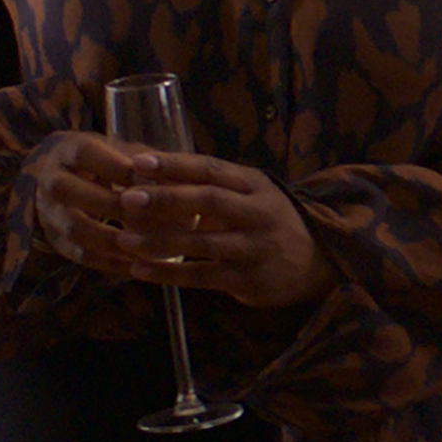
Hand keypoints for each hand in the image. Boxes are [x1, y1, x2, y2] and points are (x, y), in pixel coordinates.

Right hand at [19, 130, 155, 282]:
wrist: (59, 175)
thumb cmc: (105, 161)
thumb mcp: (123, 151)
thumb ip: (151, 165)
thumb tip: (185, 187)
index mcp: (70, 150)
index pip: (91, 157)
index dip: (122, 171)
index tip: (154, 183)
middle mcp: (53, 180)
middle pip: (82, 195)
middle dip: (120, 208)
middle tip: (157, 219)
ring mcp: (49, 212)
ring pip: (79, 230)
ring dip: (116, 242)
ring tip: (151, 249)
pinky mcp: (55, 239)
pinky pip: (80, 255)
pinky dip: (110, 262)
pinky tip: (139, 265)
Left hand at [106, 148, 333, 310]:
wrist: (318, 263)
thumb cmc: (270, 222)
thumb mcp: (253, 194)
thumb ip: (213, 185)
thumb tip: (153, 172)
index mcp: (256, 185)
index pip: (212, 169)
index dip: (176, 164)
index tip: (140, 162)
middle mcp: (258, 213)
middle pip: (209, 201)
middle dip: (166, 198)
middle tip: (128, 198)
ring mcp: (253, 248)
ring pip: (201, 243)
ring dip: (159, 241)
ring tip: (124, 239)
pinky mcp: (246, 279)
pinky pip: (200, 276)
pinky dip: (167, 273)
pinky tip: (138, 269)